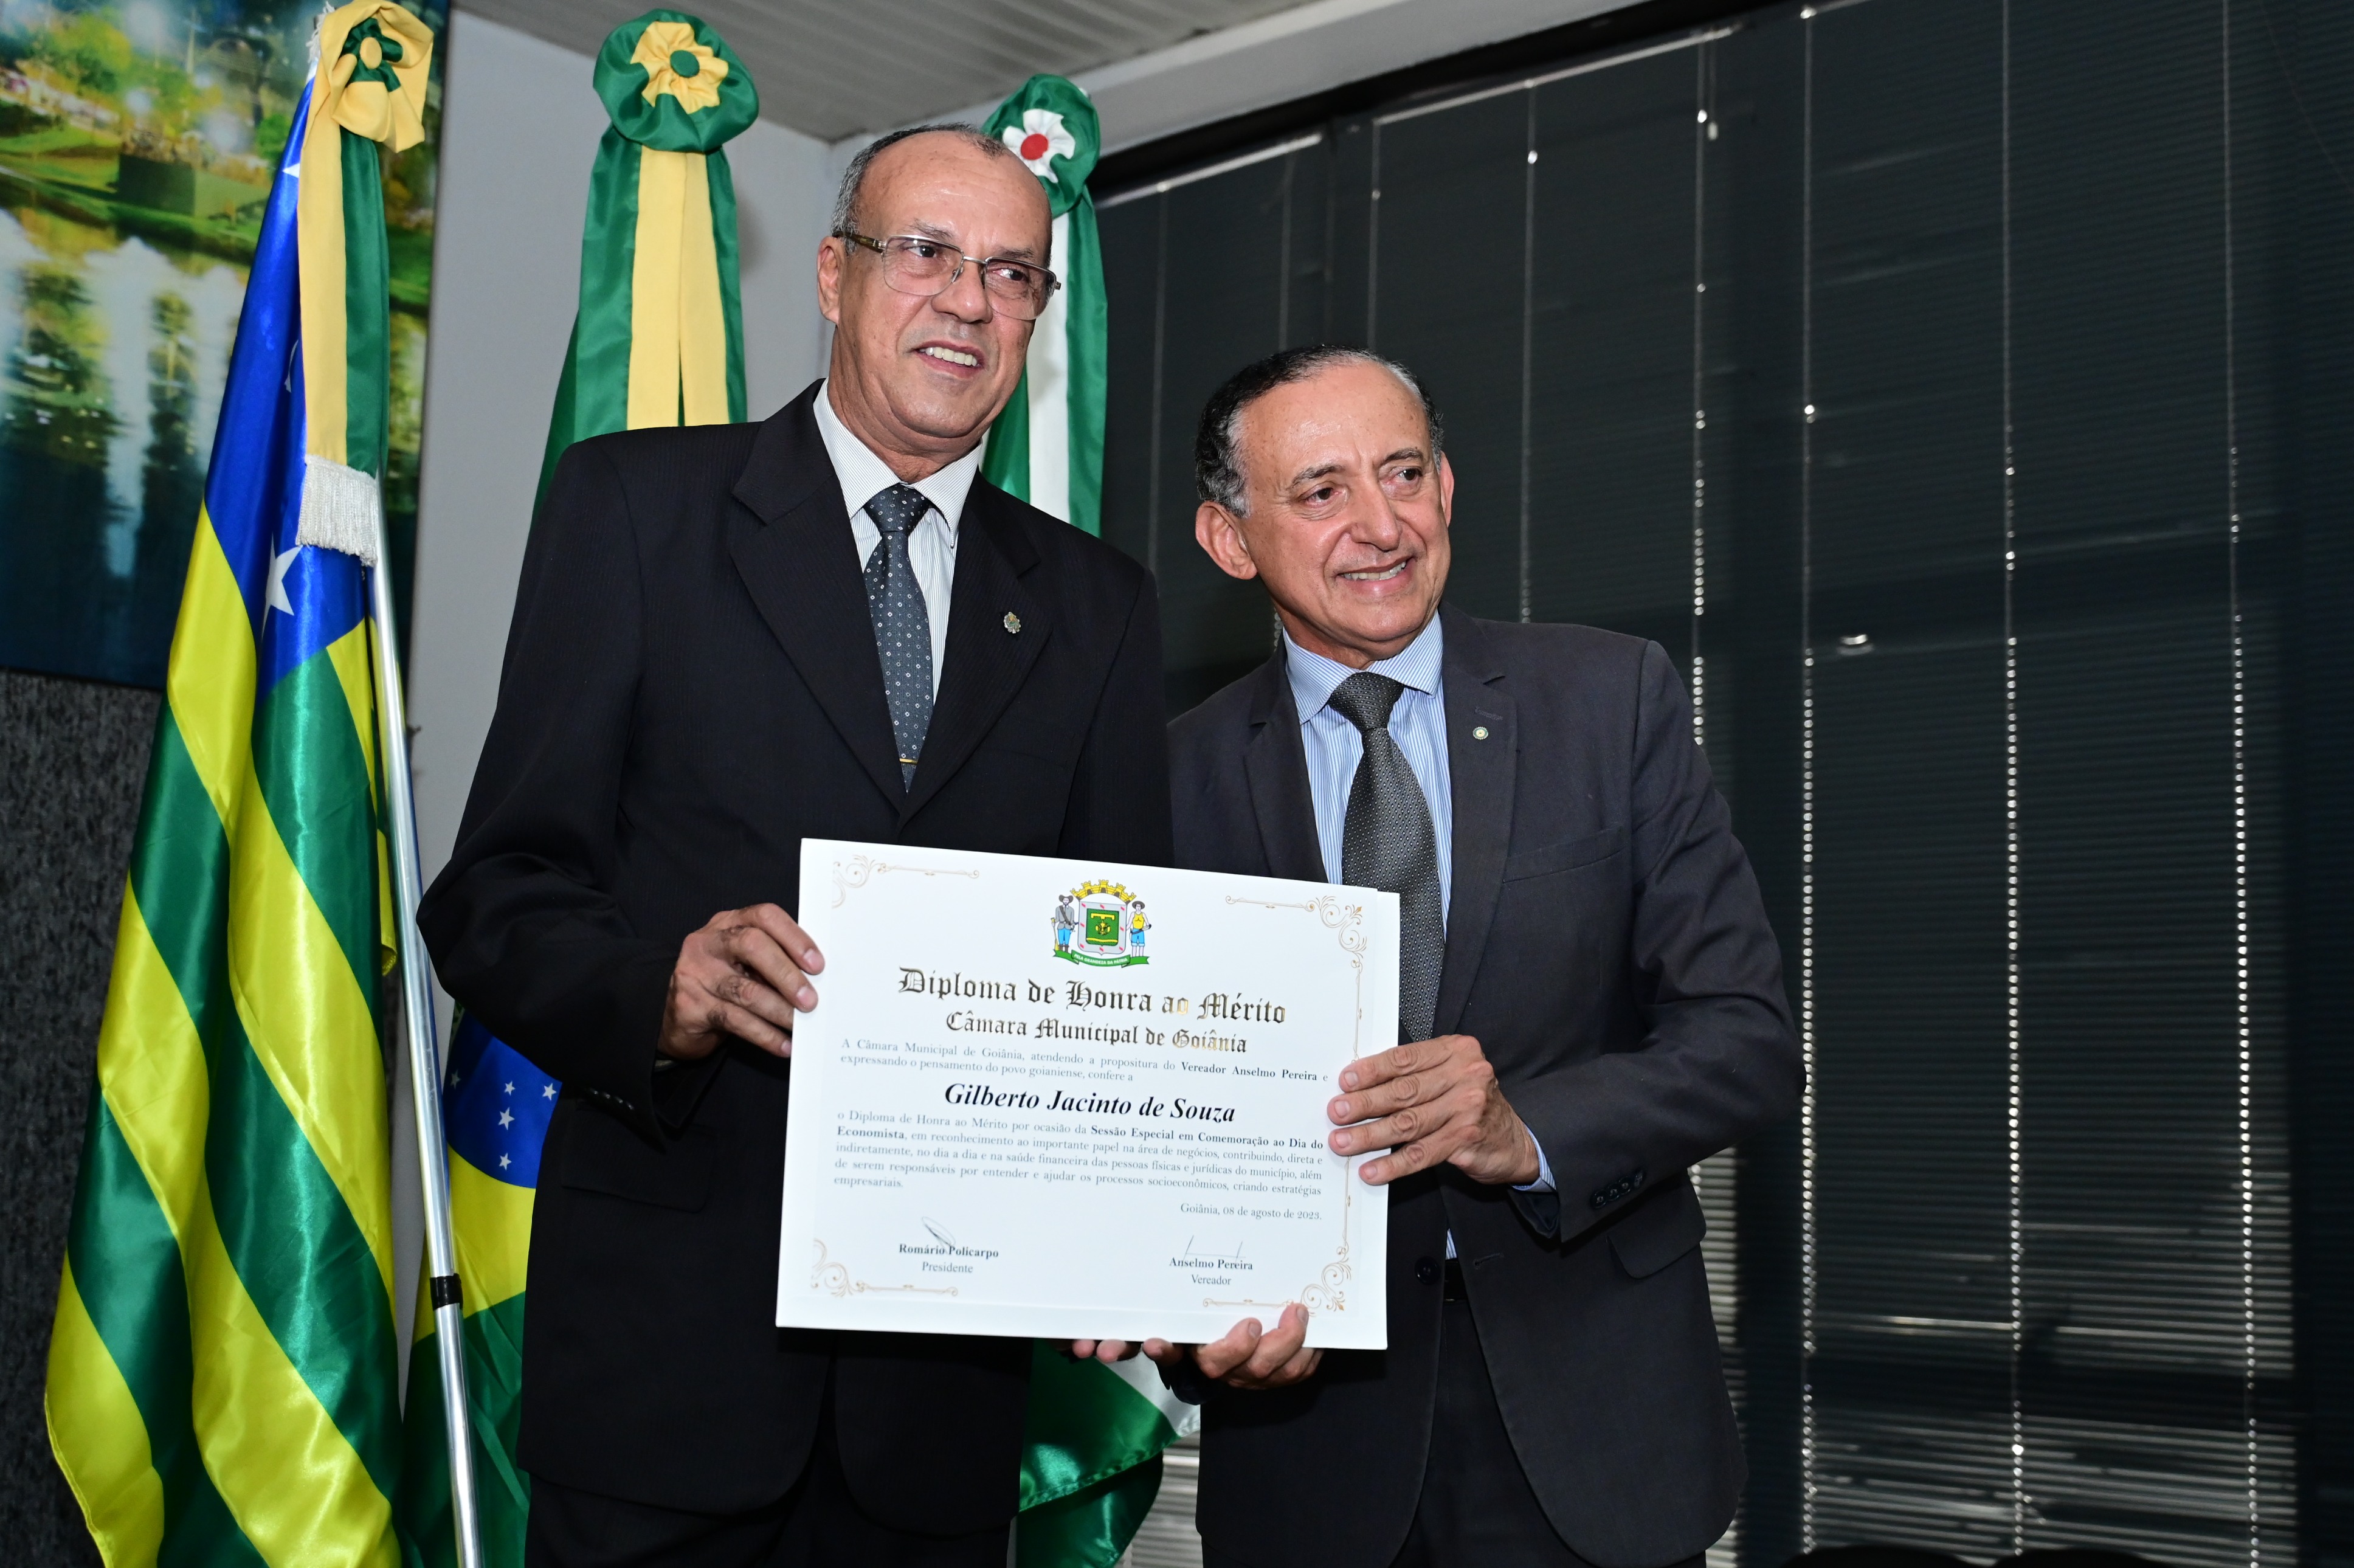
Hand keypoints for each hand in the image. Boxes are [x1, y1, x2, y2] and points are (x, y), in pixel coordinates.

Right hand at [658, 904, 822, 1060]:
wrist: (678, 1017)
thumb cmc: (724, 983)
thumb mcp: (746, 963)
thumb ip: (774, 960)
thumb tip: (816, 979)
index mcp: (728, 923)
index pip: (764, 916)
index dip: (794, 937)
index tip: (817, 964)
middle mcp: (708, 942)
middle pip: (753, 945)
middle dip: (787, 974)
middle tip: (810, 1000)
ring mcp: (695, 973)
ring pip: (745, 990)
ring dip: (779, 1010)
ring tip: (800, 1025)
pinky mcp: (690, 1006)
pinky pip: (735, 1020)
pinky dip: (765, 1035)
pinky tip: (783, 1045)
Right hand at [1074, 1304, 1321, 1390]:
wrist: (1249, 1331)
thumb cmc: (1219, 1311)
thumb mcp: (1195, 1298)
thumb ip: (1170, 1294)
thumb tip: (1129, 1312)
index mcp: (1187, 1342)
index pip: (1165, 1349)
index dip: (1161, 1350)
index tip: (1156, 1340)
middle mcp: (1214, 1362)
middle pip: (1219, 1366)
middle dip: (1238, 1347)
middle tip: (1253, 1323)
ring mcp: (1245, 1373)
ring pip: (1263, 1372)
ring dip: (1284, 1345)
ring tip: (1296, 1313)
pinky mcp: (1275, 1376)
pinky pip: (1293, 1374)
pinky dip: (1307, 1354)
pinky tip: (1314, 1334)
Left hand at [1328, 1035, 1539, 1186]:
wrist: (1514, 1140)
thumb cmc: (1470, 1104)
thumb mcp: (1450, 1076)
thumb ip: (1415, 1075)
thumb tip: (1360, 1087)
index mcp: (1456, 1051)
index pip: (1406, 1058)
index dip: (1372, 1070)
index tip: (1345, 1081)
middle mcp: (1465, 1075)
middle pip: (1404, 1090)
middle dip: (1365, 1103)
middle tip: (1336, 1112)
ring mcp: (1468, 1108)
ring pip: (1409, 1122)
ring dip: (1371, 1135)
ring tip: (1343, 1142)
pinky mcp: (1466, 1139)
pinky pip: (1422, 1153)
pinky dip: (1393, 1163)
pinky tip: (1373, 1169)